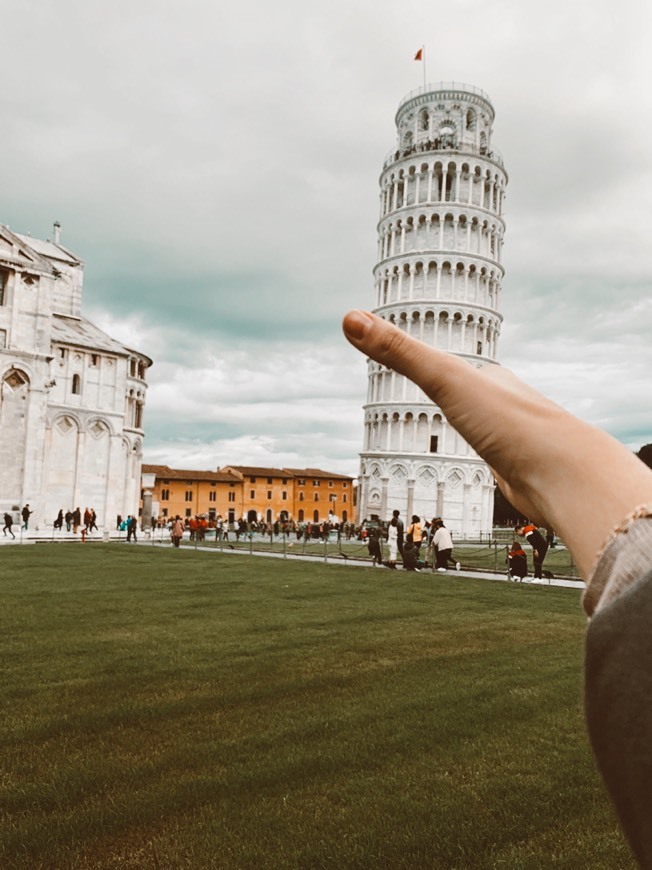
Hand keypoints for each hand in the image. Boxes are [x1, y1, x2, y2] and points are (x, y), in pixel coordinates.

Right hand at [342, 309, 651, 577]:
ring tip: (446, 421)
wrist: (563, 479)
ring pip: (479, 425)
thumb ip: (399, 352)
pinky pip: (485, 458)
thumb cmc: (510, 423)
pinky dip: (473, 456)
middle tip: (420, 381)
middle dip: (446, 387)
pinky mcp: (513, 473)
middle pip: (466, 392)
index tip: (407, 351)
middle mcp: (501, 403)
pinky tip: (474, 465)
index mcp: (488, 376)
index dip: (426, 358)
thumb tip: (348, 318)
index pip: (449, 363)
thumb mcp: (444, 380)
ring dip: (463, 422)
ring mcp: (508, 438)